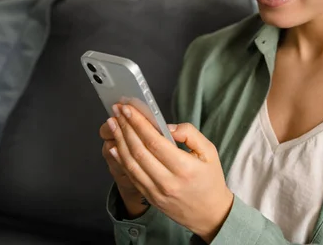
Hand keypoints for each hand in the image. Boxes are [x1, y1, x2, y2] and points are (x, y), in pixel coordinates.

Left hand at [107, 104, 233, 242]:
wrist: (209, 213)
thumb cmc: (210, 180)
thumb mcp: (210, 152)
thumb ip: (190, 134)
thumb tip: (166, 126)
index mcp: (185, 168)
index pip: (155, 142)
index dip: (139, 124)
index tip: (129, 109)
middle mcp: (168, 181)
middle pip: (139, 151)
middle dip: (125, 128)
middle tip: (117, 111)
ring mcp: (156, 192)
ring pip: (131, 164)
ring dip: (119, 141)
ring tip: (113, 124)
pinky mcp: (149, 197)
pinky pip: (130, 176)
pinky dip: (120, 160)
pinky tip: (114, 146)